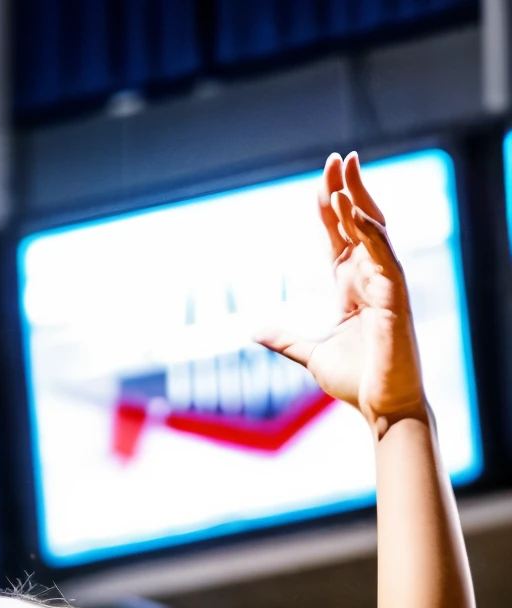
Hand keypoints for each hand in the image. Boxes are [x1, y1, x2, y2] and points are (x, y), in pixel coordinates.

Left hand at [255, 151, 426, 431]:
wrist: (381, 408)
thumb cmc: (356, 383)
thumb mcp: (310, 354)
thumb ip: (285, 340)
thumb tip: (254, 331)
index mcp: (351, 288)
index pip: (339, 237)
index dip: (329, 210)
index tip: (319, 183)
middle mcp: (370, 279)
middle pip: (359, 223)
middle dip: (346, 189)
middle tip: (335, 158)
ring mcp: (385, 285)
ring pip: (373, 229)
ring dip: (358, 197)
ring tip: (343, 168)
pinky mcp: (395, 296)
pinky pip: (382, 253)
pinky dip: (368, 230)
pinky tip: (351, 209)